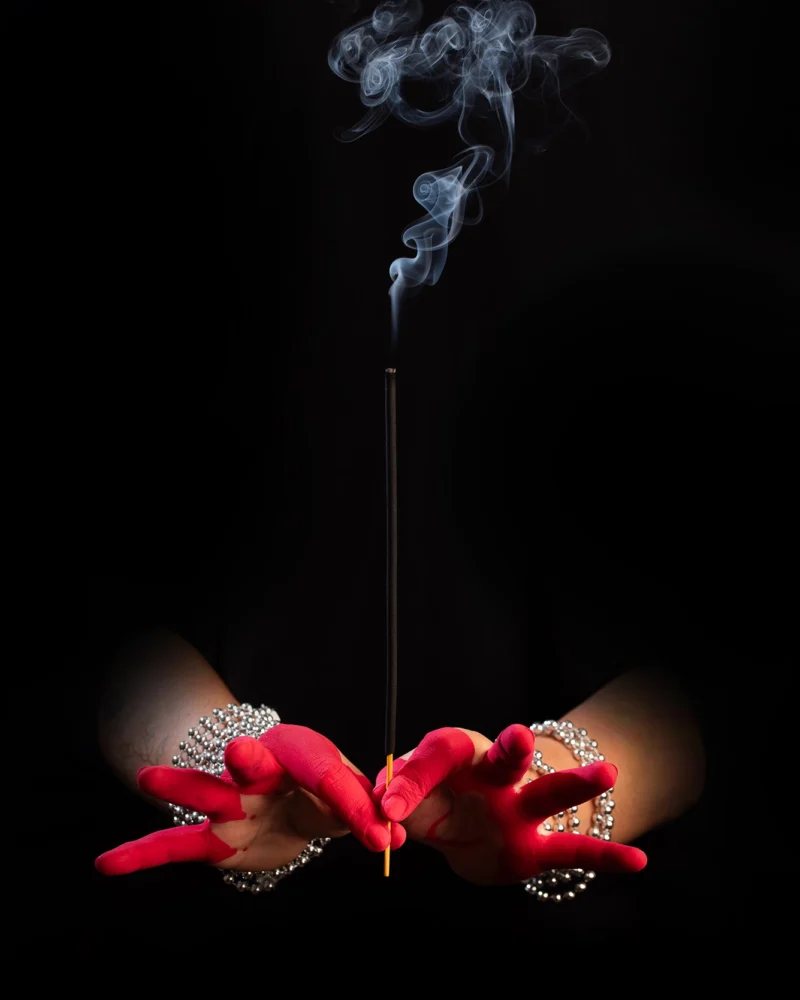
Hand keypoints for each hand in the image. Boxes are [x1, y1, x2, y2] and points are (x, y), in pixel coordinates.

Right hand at [96, 724, 405, 875]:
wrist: (287, 800)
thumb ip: (366, 815)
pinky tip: (106, 864)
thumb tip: (394, 837)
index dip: (353, 803)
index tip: (381, 838)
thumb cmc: (322, 793)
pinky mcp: (212, 838)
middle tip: (243, 753)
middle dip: (250, 759)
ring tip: (149, 778)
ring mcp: (230, 801)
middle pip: (255, 760)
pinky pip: (174, 846)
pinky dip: (141, 856)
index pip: (326, 772)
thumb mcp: (349, 799)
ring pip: (205, 792)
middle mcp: (260, 768)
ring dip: (181, 786)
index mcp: (302, 752)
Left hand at [374, 724, 646, 884]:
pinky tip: (639, 863)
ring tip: (608, 772)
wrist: (462, 832)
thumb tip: (380, 813)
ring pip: (548, 793)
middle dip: (510, 749)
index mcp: (454, 757)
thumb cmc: (429, 805)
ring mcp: (520, 808)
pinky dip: (604, 858)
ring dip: (575, 784)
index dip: (411, 779)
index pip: (435, 757)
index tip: (388, 806)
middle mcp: (492, 775)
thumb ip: (393, 803)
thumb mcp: (404, 802)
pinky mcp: (537, 845)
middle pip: (503, 757)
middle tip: (514, 737)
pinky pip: (572, 851)